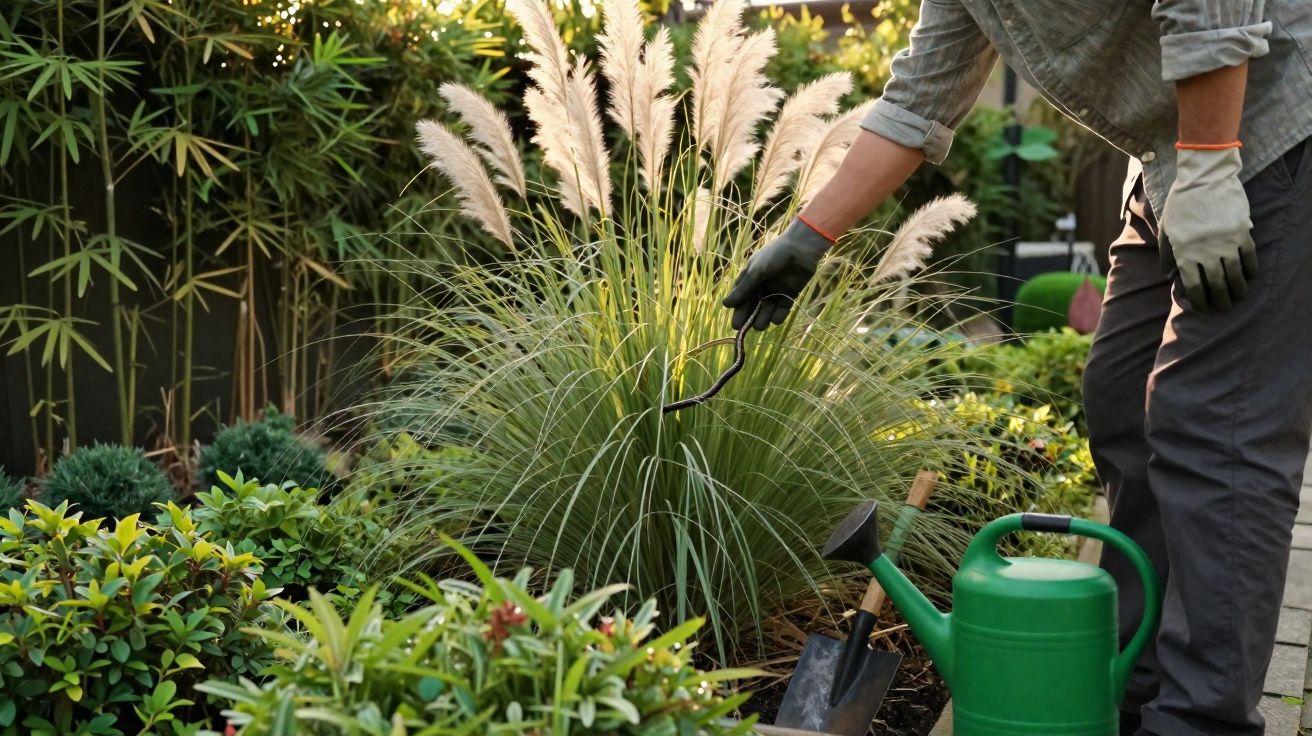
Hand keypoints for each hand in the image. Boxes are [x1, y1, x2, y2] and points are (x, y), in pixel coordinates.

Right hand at [722, 218, 832, 329]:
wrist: (801, 248)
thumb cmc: (774, 256)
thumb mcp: (756, 272)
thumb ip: (743, 290)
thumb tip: (725, 305)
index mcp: (750, 277)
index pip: (741, 297)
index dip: (738, 310)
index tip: (735, 324)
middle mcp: (761, 285)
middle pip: (753, 305)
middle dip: (749, 317)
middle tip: (745, 329)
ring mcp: (775, 290)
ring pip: (767, 309)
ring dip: (763, 318)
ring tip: (760, 325)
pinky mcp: (790, 294)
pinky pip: (782, 308)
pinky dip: (779, 315)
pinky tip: (775, 319)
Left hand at [1159, 146, 1257, 310]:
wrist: (1205, 178)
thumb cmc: (1181, 204)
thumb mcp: (1167, 229)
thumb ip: (1167, 254)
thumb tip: (1171, 275)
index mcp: (1185, 252)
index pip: (1194, 286)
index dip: (1200, 301)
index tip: (1204, 309)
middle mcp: (1207, 251)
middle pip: (1217, 284)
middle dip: (1221, 300)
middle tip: (1224, 307)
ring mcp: (1227, 242)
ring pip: (1236, 274)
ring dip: (1239, 289)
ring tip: (1239, 297)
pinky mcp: (1242, 232)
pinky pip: (1250, 256)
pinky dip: (1251, 269)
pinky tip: (1250, 276)